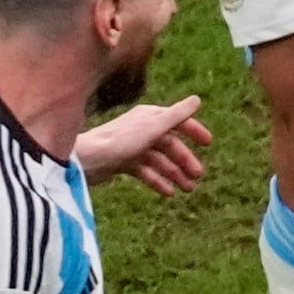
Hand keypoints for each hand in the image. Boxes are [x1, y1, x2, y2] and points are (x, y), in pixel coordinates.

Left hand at [80, 95, 211, 197]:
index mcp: (149, 116)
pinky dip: (157, 181)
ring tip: (187, 190)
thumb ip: (176, 116)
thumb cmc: (119, 142)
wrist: (85, 161)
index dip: (194, 130)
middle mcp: (141, 129)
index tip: (208, 143)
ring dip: (174, 174)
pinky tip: (168, 193)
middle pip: (170, 144)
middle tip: (198, 176)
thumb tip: (197, 100)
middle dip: (185, 160)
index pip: (177, 121)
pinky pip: (145, 171)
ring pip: (159, 160)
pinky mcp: (123, 162)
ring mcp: (132, 146)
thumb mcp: (152, 128)